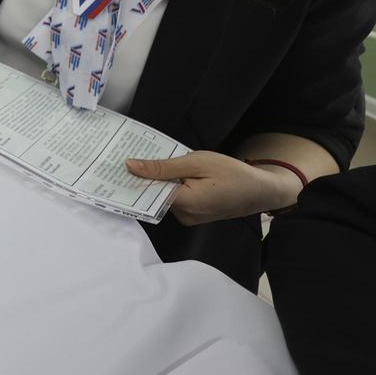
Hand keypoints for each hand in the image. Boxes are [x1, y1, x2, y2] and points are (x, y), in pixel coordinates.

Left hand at [125, 150, 297, 224]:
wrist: (261, 190)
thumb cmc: (232, 173)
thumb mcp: (196, 162)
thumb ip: (163, 166)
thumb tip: (131, 166)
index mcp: (184, 204)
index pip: (147, 193)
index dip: (132, 178)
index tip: (114, 166)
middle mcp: (183, 216)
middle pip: (154, 195)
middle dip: (143, 177)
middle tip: (127, 157)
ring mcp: (189, 218)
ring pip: (164, 196)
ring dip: (158, 180)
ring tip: (146, 159)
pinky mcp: (194, 215)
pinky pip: (175, 198)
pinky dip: (170, 185)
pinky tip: (168, 170)